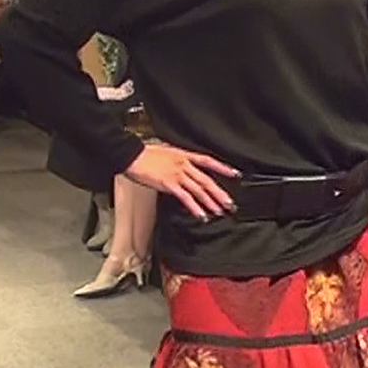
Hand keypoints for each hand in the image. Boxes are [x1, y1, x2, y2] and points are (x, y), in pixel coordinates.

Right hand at [125, 142, 239, 220]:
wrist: (131, 154)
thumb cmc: (144, 154)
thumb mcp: (165, 153)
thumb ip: (176, 161)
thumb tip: (182, 170)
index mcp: (184, 155)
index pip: (208, 160)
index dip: (222, 168)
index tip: (235, 174)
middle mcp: (183, 164)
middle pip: (206, 180)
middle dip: (220, 193)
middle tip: (230, 204)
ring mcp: (177, 174)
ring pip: (199, 190)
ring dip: (210, 202)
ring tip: (219, 211)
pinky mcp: (169, 183)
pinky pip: (185, 197)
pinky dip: (195, 207)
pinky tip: (201, 215)